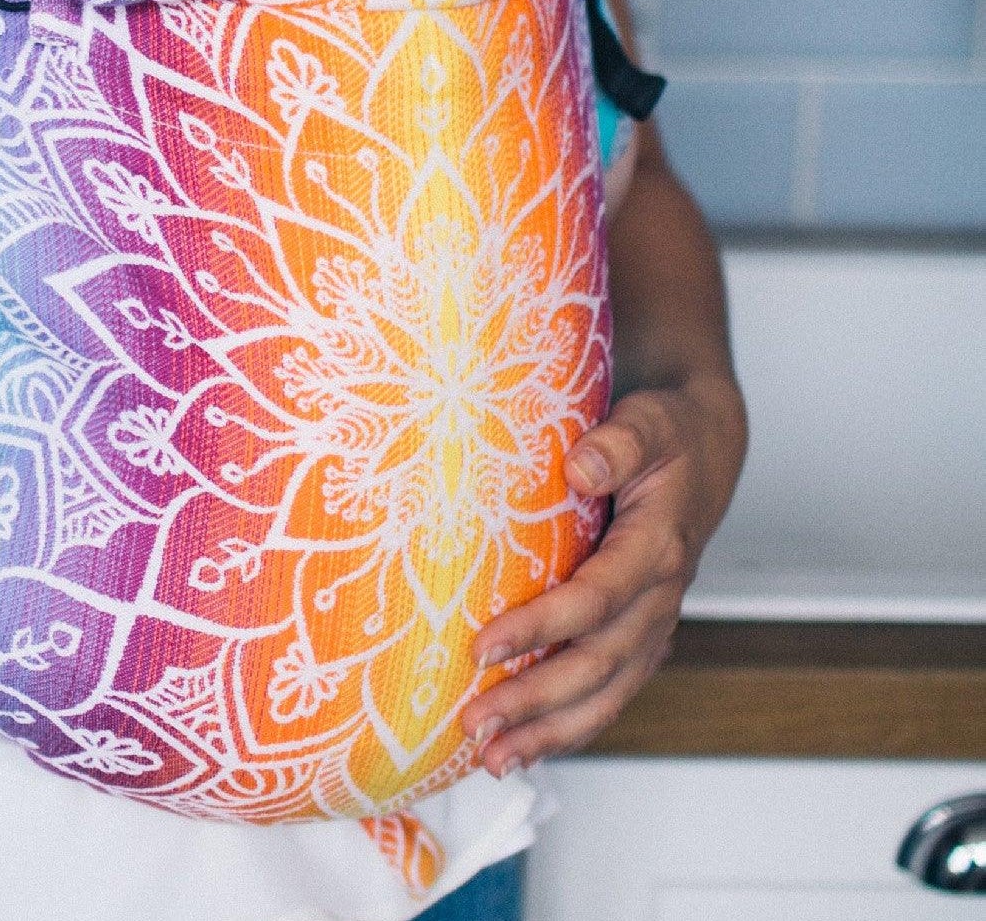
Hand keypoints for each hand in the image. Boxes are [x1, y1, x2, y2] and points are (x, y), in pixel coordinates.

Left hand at [460, 367, 746, 774]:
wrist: (705, 443)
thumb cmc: (668, 431)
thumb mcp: (648, 422)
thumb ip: (617, 442)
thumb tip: (580, 467)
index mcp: (658, 548)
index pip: (594, 599)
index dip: (540, 628)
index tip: (482, 648)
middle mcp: (660, 596)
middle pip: (597, 664)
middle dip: (536, 700)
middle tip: (475, 725)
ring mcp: (653, 620)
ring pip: (607, 691)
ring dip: (551, 730)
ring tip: (494, 761)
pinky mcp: (641, 630)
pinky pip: (611, 689)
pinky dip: (573, 724)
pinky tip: (530, 747)